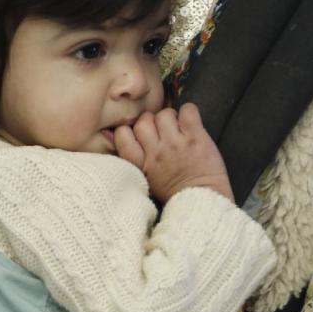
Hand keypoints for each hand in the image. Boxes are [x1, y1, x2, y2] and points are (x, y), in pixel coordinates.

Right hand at [114, 103, 232, 203]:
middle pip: (143, 121)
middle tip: (162, 132)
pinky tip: (191, 125)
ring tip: (178, 129)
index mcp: (141, 164)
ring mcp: (176, 143)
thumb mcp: (146, 179)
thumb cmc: (174, 193)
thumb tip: (110, 134)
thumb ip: (133, 157)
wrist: (202, 200)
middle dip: (152, 122)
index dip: (131, 130)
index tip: (141, 136)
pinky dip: (189, 113)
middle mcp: (156, 152)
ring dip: (171, 118)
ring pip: (163, 113)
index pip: (122, 134)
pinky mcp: (195, 136)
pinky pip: (187, 110)